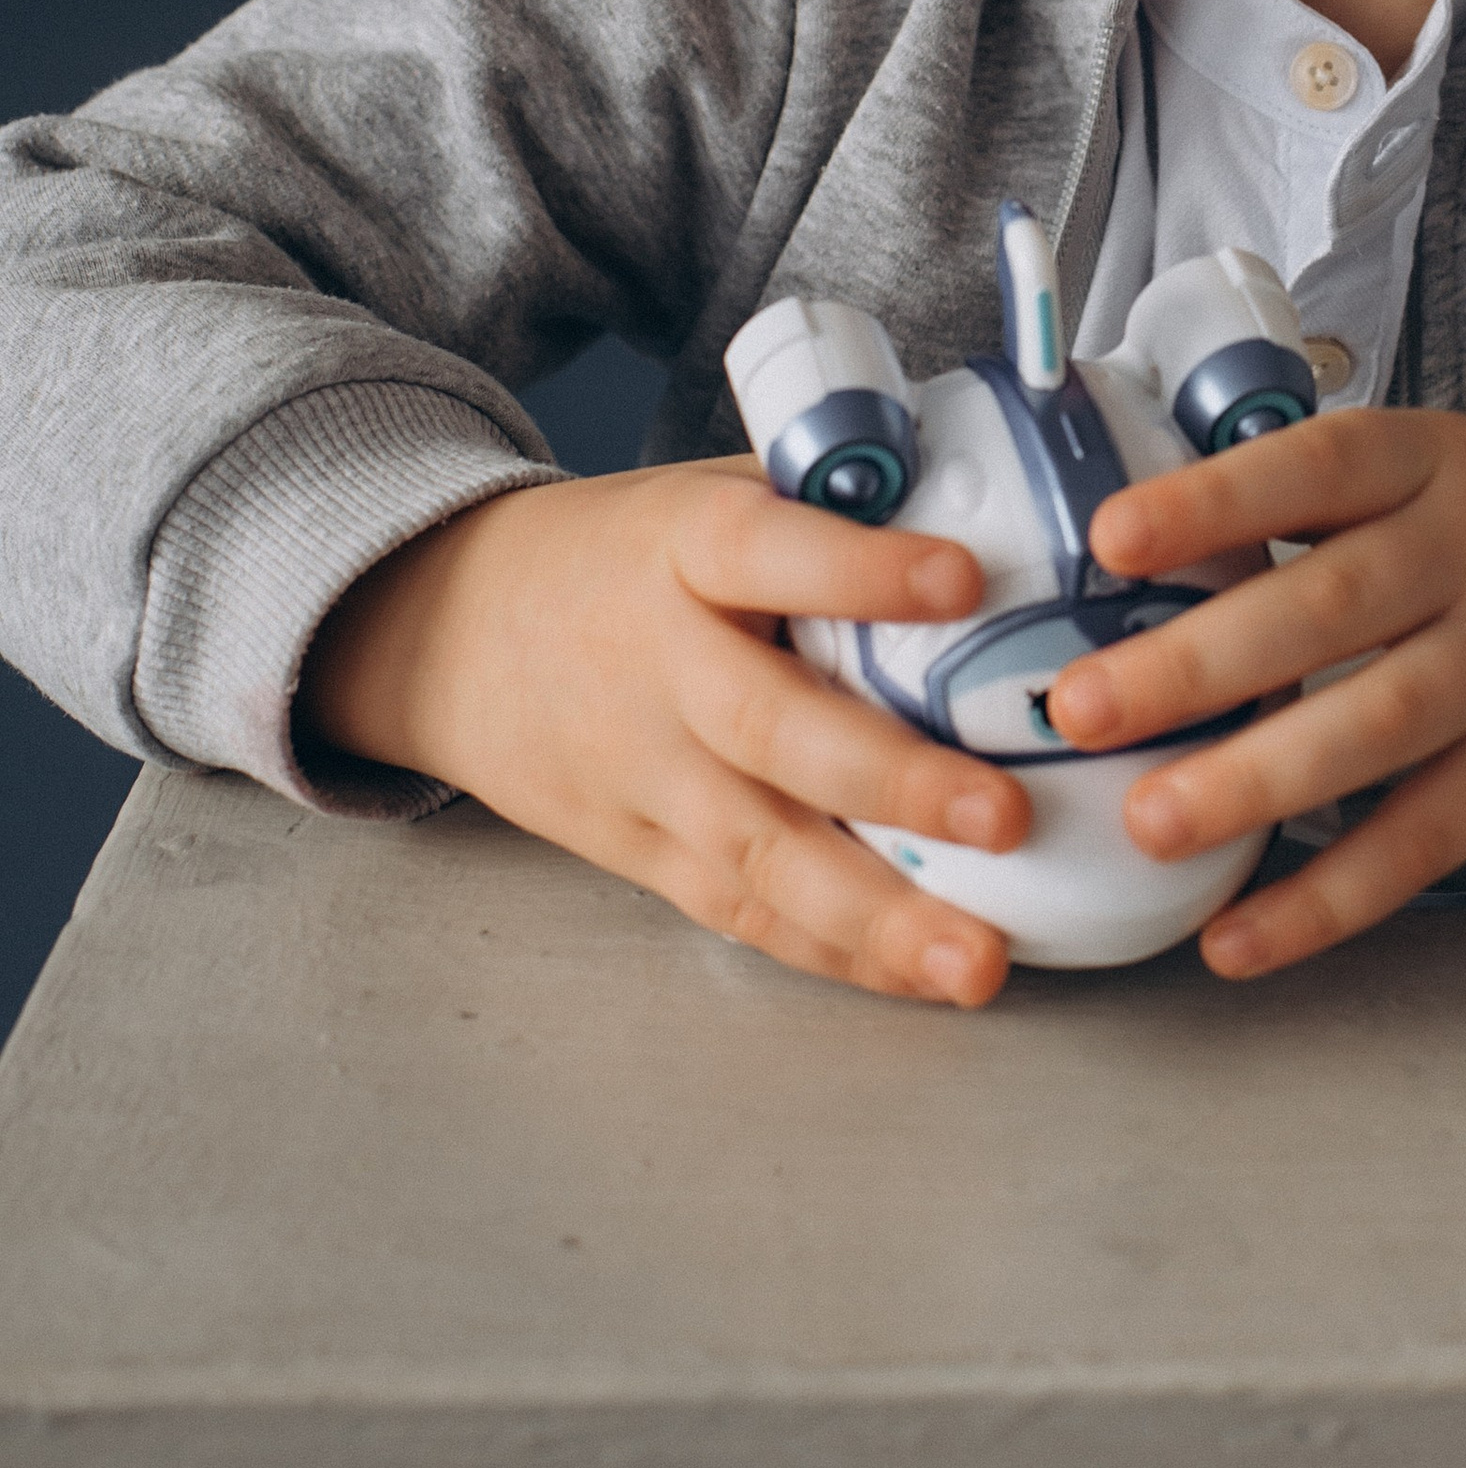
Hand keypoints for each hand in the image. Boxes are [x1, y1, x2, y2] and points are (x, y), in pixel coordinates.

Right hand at [300, 463, 1028, 1006]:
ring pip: (759, 853)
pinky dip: (836, 950)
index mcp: (686, 548)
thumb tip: (1005, 500)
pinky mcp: (640, 852)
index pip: (770, 552)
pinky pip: (742, 911)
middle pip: (772, 730)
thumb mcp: (709, 493)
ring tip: (981, 960)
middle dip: (895, 783)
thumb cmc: (626, 556)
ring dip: (879, 917)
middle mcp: (660, 664)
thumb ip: (834, 504)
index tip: (963, 579)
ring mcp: (644, 773)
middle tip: (1006, 817)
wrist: (457, 631)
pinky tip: (923, 974)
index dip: (863, 569)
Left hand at [1052, 412, 1465, 979]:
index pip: (1320, 467)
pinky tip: (1242, 937)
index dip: (1216, 500)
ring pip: (1381, 723)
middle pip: (1334, 606)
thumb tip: (1131, 564)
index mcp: (1433, 461)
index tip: (1112, 537)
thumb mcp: (1432, 470)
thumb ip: (1311, 506)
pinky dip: (1331, 897)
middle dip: (1197, 662)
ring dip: (1257, 780)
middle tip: (1083, 709)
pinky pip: (1427, 835)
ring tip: (1153, 822)